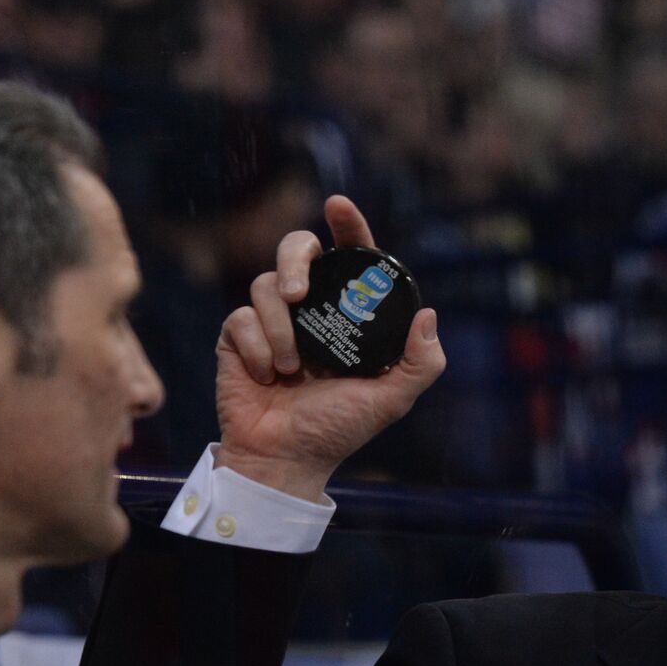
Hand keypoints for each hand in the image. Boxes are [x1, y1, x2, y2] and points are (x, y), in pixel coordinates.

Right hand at [214, 195, 445, 500]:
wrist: (285, 459)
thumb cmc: (339, 429)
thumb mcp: (391, 400)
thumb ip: (420, 364)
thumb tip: (428, 314)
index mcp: (349, 316)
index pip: (351, 258)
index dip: (348, 226)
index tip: (338, 206)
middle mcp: (311, 309)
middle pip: (297, 249)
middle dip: (295, 260)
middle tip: (297, 294)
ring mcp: (272, 320)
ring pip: (265, 285)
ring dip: (279, 329)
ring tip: (291, 369)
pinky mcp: (237, 336)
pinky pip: (240, 318)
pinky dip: (256, 347)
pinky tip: (266, 376)